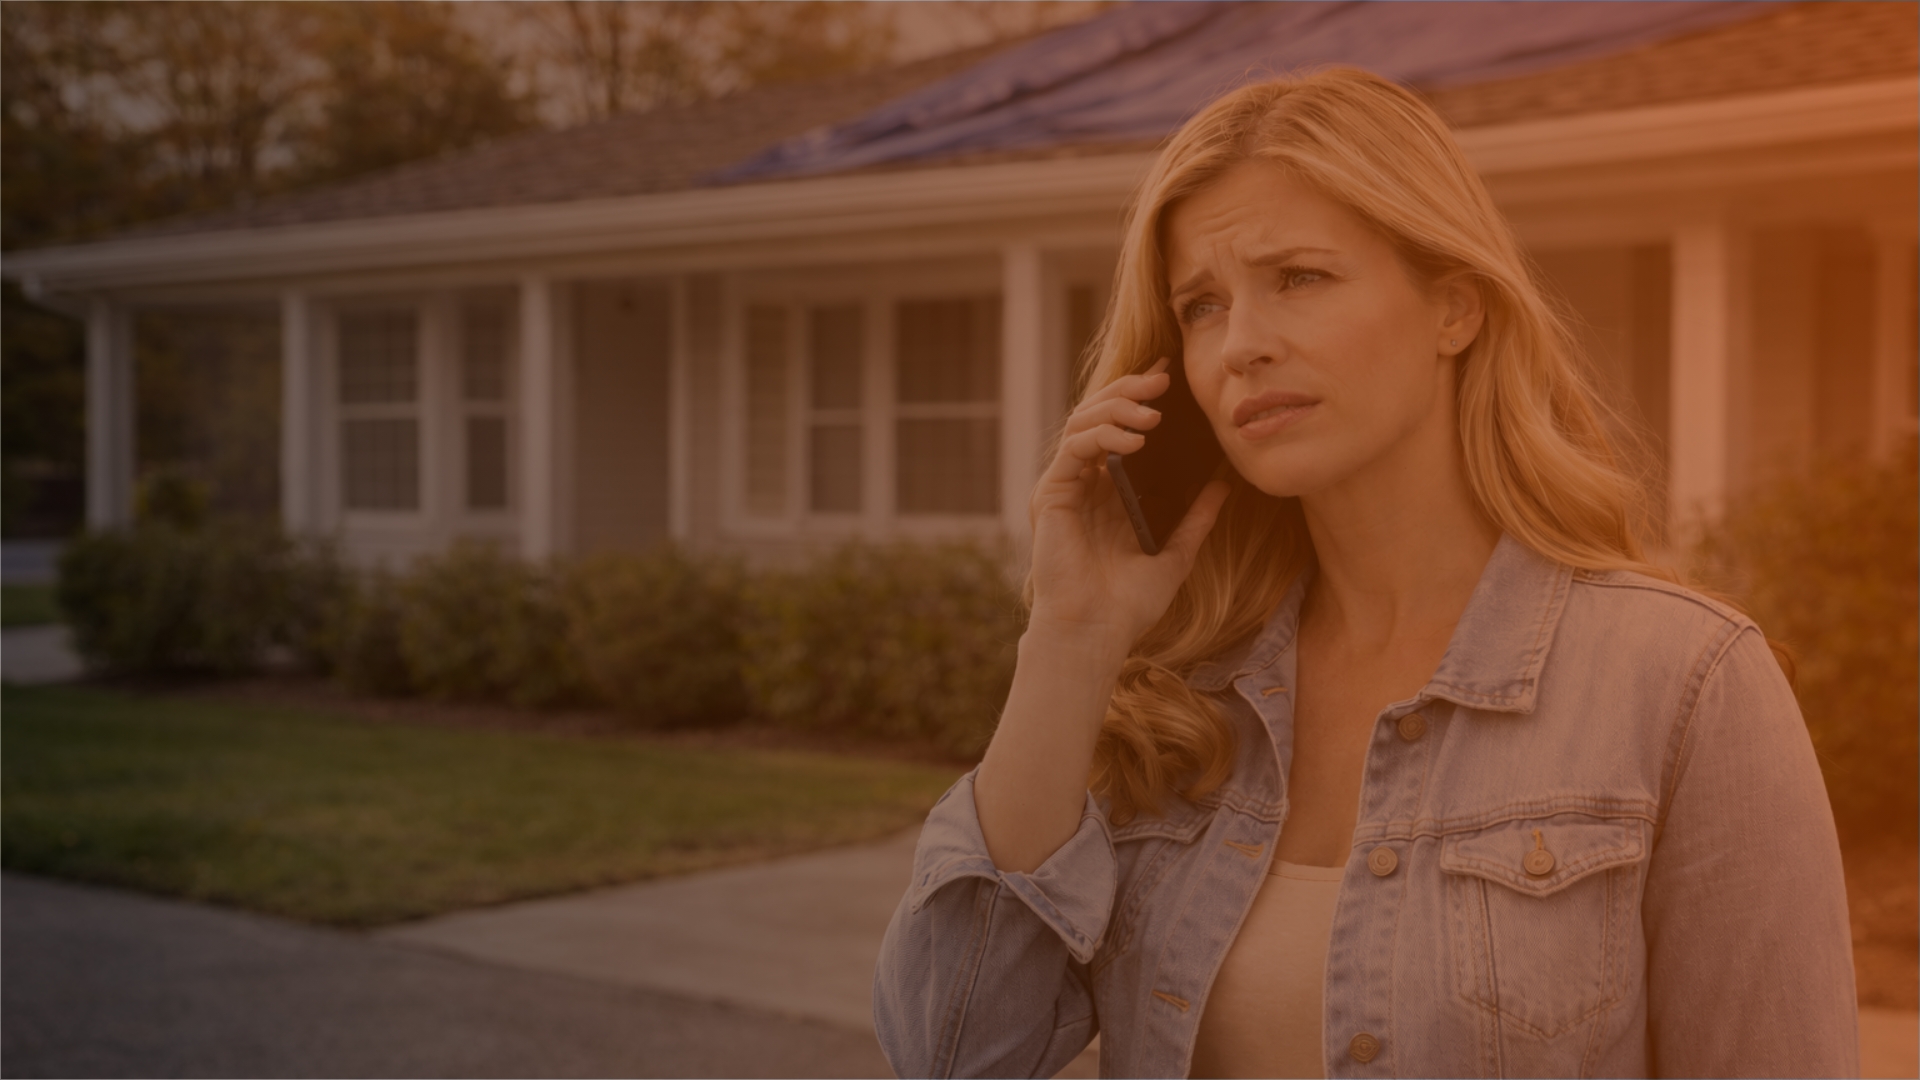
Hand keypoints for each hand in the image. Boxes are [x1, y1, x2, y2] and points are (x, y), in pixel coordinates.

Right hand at [1027, 358, 1230, 655]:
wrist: (1096, 633)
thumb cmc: (1129, 603)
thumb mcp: (1176, 552)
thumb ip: (1195, 517)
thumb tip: (1224, 482)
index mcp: (1109, 492)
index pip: (1121, 429)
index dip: (1140, 398)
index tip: (1170, 379)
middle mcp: (1083, 483)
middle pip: (1098, 415)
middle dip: (1128, 391)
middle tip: (1162, 381)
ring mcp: (1065, 487)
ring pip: (1083, 422)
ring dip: (1117, 408)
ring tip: (1153, 413)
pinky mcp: (1051, 494)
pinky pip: (1075, 449)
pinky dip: (1103, 436)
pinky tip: (1134, 441)